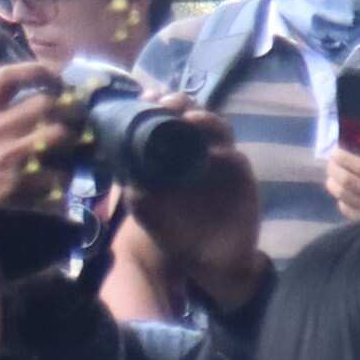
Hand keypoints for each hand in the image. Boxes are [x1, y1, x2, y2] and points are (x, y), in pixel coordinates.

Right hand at [0, 63, 73, 212]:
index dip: (34, 70)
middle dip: (68, 106)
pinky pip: (60, 174)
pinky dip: (66, 179)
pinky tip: (62, 182)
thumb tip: (24, 93)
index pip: (4, 78)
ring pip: (60, 134)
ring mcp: (11, 156)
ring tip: (78, 145)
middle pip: (44, 103)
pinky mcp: (25, 183)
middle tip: (78, 113)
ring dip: (74, 139)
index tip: (54, 76)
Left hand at [119, 105, 265, 303]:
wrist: (208, 260)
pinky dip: (223, 149)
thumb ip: (131, 179)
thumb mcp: (142, 204)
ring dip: (203, 117)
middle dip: (178, 102)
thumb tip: (117, 152)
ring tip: (186, 117)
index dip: (157, 103)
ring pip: (217, 127)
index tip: (144, 98)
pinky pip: (234, 156)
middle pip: (193, 113)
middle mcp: (199, 150)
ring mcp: (222, 161)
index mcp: (173, 152)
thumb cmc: (174, 231)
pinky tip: (209, 149)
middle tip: (163, 102)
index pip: (168, 117)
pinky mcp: (242, 177)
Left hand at [320, 147, 359, 237]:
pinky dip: (342, 202)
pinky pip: (350, 212)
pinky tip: (342, 195)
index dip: (346, 158)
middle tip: (330, 161)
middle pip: (349, 182)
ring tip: (331, 176)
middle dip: (335, 169)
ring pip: (345, 197)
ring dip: (334, 185)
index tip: (336, 150)